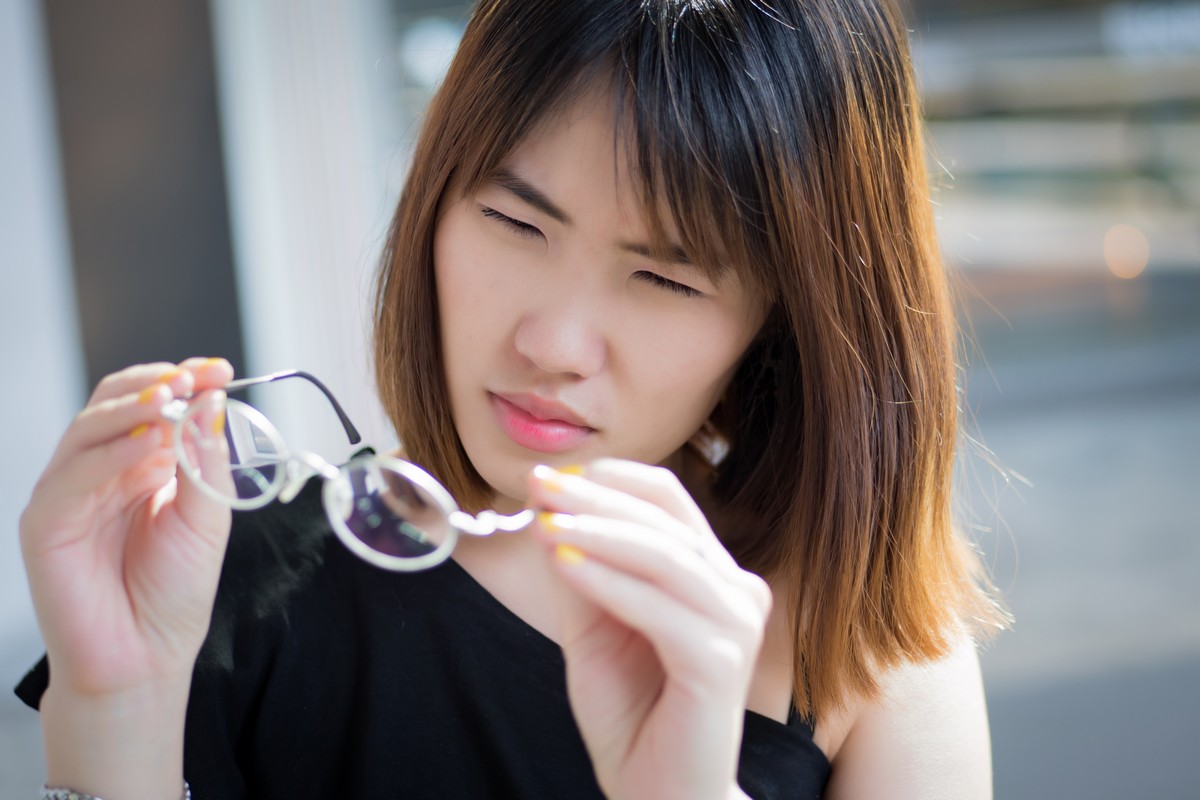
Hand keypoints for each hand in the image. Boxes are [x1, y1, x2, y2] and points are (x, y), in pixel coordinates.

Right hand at [20, 358, 234, 696]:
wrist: (146, 657)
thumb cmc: (174, 592)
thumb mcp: (207, 516)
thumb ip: (204, 460)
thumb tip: (211, 401)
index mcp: (140, 465)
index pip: (153, 404)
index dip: (182, 380)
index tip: (219, 369)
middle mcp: (101, 471)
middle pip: (114, 402)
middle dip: (157, 382)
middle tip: (194, 376)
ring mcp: (69, 492)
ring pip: (89, 427)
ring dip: (134, 407)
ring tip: (172, 398)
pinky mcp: (46, 521)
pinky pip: (73, 474)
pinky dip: (111, 452)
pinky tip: (147, 441)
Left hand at [528, 459, 770, 799]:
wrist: (655, 795)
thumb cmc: (630, 713)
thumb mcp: (591, 627)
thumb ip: (576, 568)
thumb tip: (545, 502)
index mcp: (711, 574)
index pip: (668, 500)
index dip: (610, 479)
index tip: (550, 476)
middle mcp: (736, 590)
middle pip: (665, 518)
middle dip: (595, 497)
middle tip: (539, 483)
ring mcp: (737, 625)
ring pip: (665, 556)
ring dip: (598, 531)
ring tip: (544, 521)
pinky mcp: (722, 662)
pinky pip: (660, 608)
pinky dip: (609, 582)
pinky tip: (565, 565)